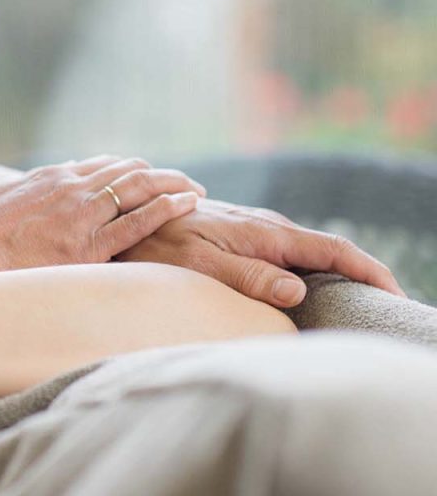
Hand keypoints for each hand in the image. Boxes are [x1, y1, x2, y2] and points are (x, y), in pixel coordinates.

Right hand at [0, 155, 204, 270]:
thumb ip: (26, 184)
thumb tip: (50, 174)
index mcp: (51, 177)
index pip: (103, 165)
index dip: (131, 170)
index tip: (150, 178)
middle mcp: (70, 187)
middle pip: (128, 171)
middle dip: (161, 176)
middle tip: (185, 184)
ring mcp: (81, 214)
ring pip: (140, 188)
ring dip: (173, 185)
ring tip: (196, 191)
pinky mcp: (88, 244)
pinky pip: (139, 220)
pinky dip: (168, 208)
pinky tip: (188, 204)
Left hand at [116, 198, 404, 306]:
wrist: (126, 218)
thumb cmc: (158, 246)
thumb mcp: (202, 266)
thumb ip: (250, 277)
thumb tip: (299, 292)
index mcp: (266, 233)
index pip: (335, 251)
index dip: (370, 272)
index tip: (397, 296)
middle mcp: (267, 227)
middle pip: (330, 252)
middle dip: (363, 276)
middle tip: (390, 306)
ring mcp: (255, 229)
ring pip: (308, 252)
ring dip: (338, 274)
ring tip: (363, 301)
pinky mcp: (240, 235)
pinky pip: (287, 253)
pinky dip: (310, 270)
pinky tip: (315, 288)